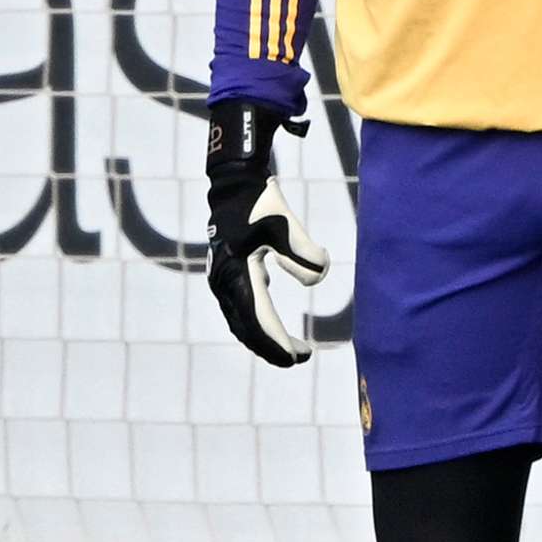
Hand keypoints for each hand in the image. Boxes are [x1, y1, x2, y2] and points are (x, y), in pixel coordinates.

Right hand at [204, 100, 328, 366]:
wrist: (234, 184)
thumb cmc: (261, 203)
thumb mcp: (285, 223)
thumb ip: (303, 250)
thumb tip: (320, 276)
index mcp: (237, 273)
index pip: (259, 319)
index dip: (278, 342)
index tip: (299, 356)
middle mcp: (224, 282)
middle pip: (247, 328)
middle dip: (272, 347)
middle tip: (300, 357)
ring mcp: (222, 280)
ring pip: (241, 322)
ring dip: (264, 338)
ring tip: (291, 348)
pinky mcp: (226, 274)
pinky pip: (240, 310)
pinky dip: (256, 323)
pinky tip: (274, 324)